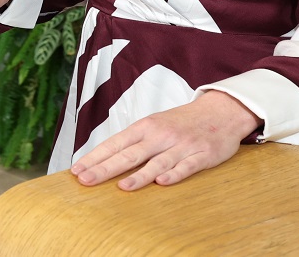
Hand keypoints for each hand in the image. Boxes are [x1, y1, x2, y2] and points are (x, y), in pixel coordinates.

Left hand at [70, 91, 259, 189]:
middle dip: (106, 168)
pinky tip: (162, 183)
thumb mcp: (155, 125)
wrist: (222, 110)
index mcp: (145, 127)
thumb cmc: (181, 122)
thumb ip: (134, 142)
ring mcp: (181, 145)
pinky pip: (186, 167)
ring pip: (157, 162)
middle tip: (86, 180)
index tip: (76, 171)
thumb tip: (106, 159)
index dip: (95, 158)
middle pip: (129, 154)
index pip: (115, 143)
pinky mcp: (202, 155)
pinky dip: (174, 174)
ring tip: (122, 187)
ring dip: (139, 175)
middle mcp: (160, 135)